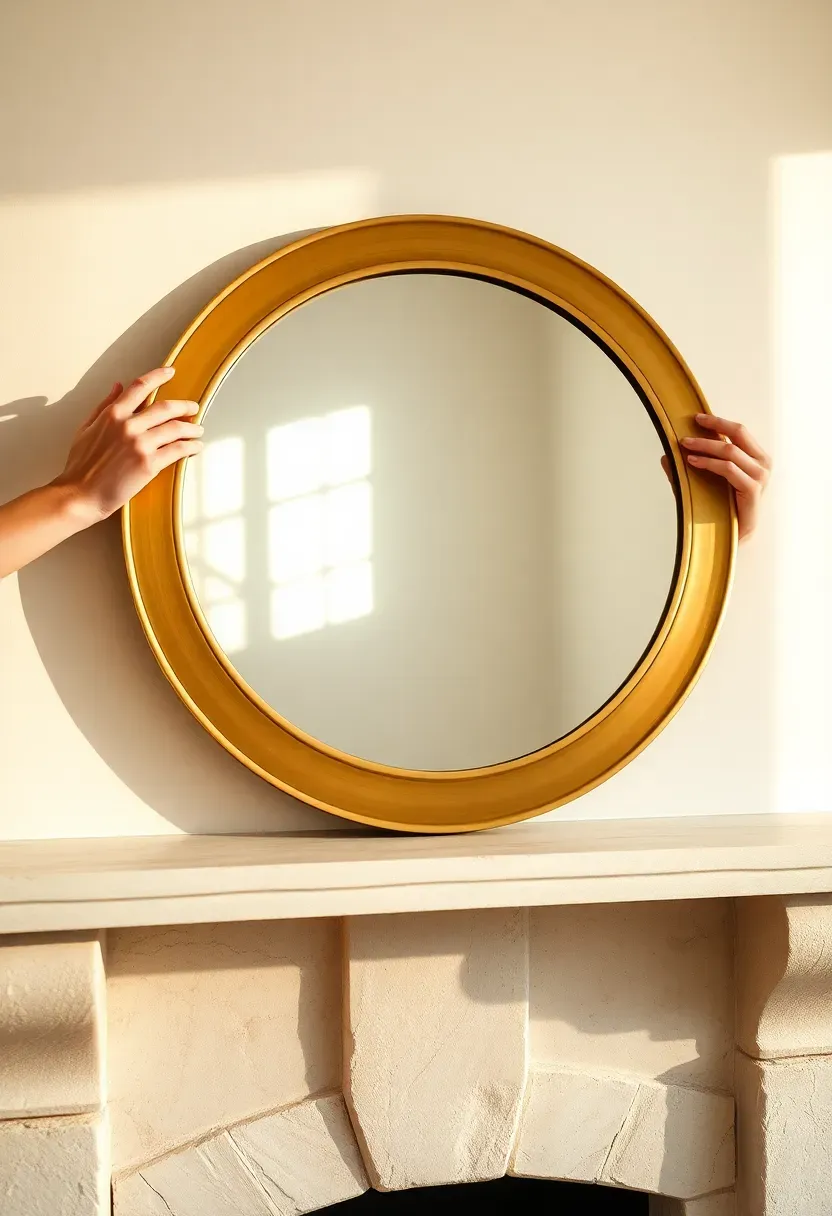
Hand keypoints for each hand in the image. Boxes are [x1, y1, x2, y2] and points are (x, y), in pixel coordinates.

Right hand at [52, 367, 202, 522]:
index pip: (140, 387)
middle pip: (165, 407)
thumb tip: (118, 386)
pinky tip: (196, 447)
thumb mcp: (86, 428)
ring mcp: (140, 444)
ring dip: (191, 428)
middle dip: (184, 406)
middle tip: (193, 408)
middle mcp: (128, 425)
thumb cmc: (80, 465)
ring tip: (198, 430)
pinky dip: (190, 447)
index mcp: (113, 414)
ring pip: (175, 428)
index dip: (158, 376)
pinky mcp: (149, 464)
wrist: (80, 494)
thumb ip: (104, 405)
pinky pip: (177, 450)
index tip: (170, 371)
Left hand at [682, 415, 770, 541]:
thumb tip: (666, 455)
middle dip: (712, 427)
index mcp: (757, 457)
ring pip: (730, 451)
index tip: (697, 417)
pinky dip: (708, 463)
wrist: (733, 537)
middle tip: (688, 429)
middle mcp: (762, 464)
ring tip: (684, 445)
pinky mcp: (752, 490)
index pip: (740, 431)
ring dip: (704, 446)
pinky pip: (728, 469)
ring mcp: (760, 477)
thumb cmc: (722, 509)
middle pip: (738, 434)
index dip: (719, 421)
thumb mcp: (704, 484)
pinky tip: (692, 461)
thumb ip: (690, 468)